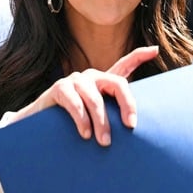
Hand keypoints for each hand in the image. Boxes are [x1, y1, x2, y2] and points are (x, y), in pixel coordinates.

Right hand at [11, 46, 159, 145]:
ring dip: (101, 123)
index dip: (138, 57)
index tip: (154, 50)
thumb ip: (111, 118)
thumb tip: (132, 131)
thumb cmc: (70, 124)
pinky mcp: (59, 88)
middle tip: (129, 128)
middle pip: (117, 84)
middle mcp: (90, 77)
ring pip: (95, 99)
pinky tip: (85, 134)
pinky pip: (75, 104)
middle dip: (126, 105)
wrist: (38, 128)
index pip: (123, 66)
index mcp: (101, 83)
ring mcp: (75, 81)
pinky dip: (82, 121)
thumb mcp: (95, 120)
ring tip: (103, 142)